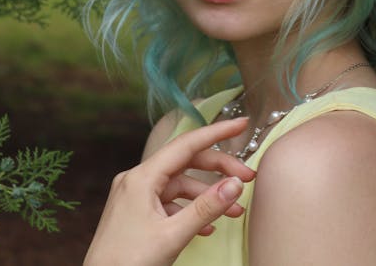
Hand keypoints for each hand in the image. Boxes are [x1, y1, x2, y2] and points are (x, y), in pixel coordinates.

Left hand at [84, 116, 255, 265]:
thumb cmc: (127, 263)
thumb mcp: (173, 235)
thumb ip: (206, 208)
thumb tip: (235, 184)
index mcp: (141, 178)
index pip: (186, 145)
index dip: (216, 133)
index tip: (240, 124)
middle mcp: (136, 181)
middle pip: (186, 163)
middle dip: (219, 169)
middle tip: (248, 177)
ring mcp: (135, 197)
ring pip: (180, 185)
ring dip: (208, 196)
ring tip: (234, 212)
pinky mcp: (137, 213)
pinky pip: (170, 202)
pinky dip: (191, 209)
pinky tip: (208, 226)